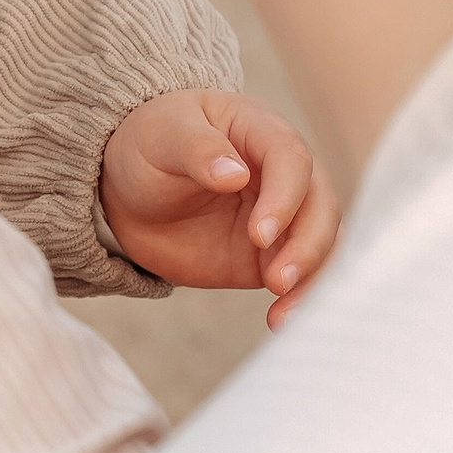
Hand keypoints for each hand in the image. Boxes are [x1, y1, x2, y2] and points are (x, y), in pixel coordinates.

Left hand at [99, 89, 338, 323]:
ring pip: (323, 243)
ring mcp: (284, 216)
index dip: (284, 198)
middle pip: (321, 205)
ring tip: (284, 314)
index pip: (292, 160)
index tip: (260, 234)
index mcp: (262, 131)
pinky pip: (303, 276)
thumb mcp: (163, 135)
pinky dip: (300, 299)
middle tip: (277, 280)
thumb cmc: (150, 144)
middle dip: (307, 245)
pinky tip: (281, 320)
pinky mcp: (274, 255)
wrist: (130, 189)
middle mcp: (284, 173)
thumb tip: (235, 174)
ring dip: (312, 279)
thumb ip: (197, 149)